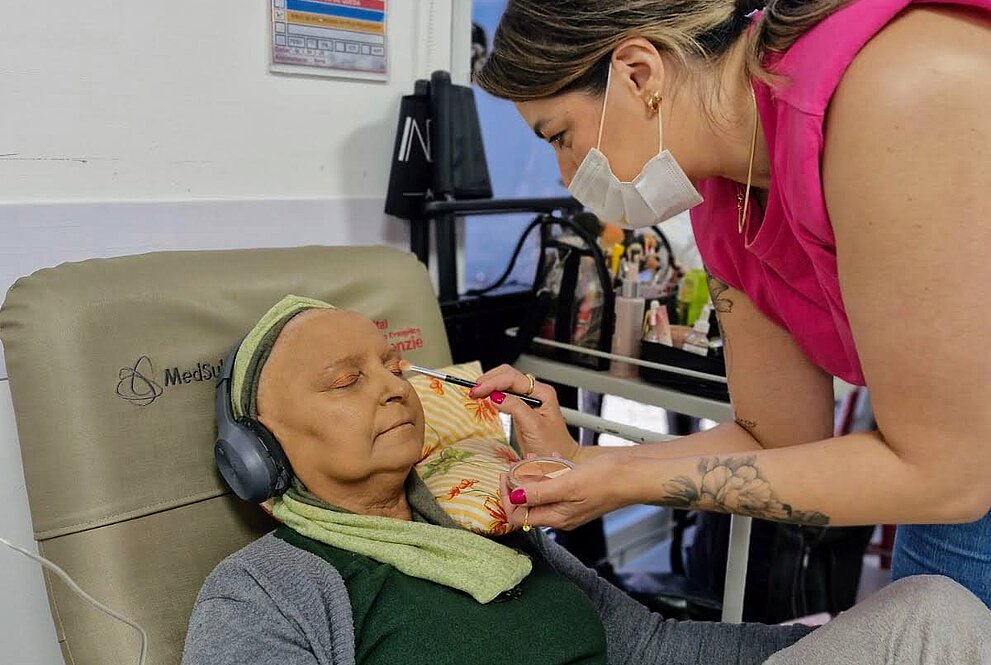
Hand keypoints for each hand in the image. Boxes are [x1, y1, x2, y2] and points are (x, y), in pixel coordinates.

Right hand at [470, 365, 579, 460]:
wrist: (561, 461)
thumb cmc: (553, 447)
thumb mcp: (533, 426)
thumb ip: (515, 408)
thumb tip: (495, 396)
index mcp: (542, 392)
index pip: (512, 378)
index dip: (492, 382)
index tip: (477, 391)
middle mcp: (536, 392)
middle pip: (508, 375)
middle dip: (489, 380)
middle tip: (473, 391)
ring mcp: (528, 400)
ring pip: (505, 382)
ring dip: (489, 385)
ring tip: (475, 393)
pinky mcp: (521, 408)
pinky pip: (505, 394)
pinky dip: (492, 393)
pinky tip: (485, 398)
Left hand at [499, 448, 634, 530]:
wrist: (634, 473)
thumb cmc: (606, 480)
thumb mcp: (566, 484)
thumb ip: (538, 492)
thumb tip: (513, 497)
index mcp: (556, 517)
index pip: (518, 515)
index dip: (507, 496)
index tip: (506, 474)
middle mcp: (561, 514)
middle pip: (527, 502)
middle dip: (520, 481)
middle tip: (522, 461)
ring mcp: (569, 504)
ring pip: (540, 491)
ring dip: (535, 473)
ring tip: (538, 457)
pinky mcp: (577, 492)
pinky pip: (555, 484)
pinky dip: (550, 471)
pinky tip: (555, 458)